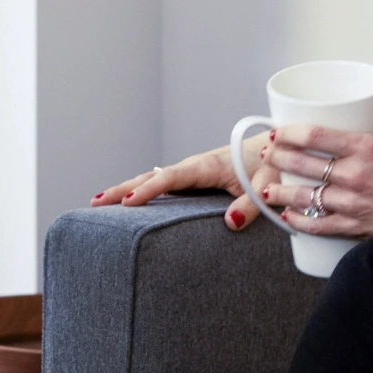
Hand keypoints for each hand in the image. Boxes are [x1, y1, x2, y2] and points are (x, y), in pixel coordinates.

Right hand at [91, 134, 274, 231]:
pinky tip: (128, 206)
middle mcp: (193, 167)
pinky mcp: (193, 180)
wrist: (278, 149)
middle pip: (150, 177)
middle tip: (94, 204)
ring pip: (151, 180)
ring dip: (125, 190)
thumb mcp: (269, 186)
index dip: (148, 191)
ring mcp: (190, 173)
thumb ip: (252, 205)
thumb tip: (230, 223)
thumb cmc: (274, 166)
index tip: (126, 204)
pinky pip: (161, 186)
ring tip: (97, 205)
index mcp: (207, 166)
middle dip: (121, 190)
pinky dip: (140, 192)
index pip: (170, 178)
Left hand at [257, 123, 372, 241]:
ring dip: (280, 191)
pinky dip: (298, 221)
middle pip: (302, 163)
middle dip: (278, 157)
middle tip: (267, 153)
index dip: (289, 132)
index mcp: (366, 148)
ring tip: (266, 187)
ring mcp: (352, 203)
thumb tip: (369, 122)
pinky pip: (318, 225)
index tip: (278, 131)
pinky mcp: (355, 226)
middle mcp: (354, 175)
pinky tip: (287, 216)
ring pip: (304, 197)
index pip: (315, 135)